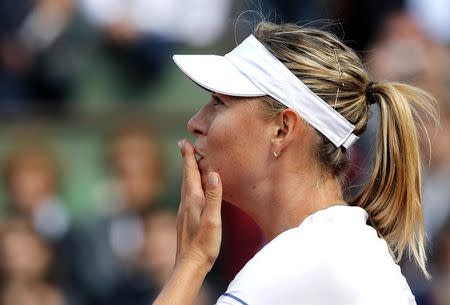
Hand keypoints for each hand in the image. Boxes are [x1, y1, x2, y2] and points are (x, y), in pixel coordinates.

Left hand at [176, 139, 222, 272]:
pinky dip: (190, 184)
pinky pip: (187, 195)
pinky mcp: (186, 219)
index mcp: (193, 200)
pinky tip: (193, 189)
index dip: (188, 157)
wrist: (189, 265)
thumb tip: (214, 174)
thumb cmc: (204, 244)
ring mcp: (184, 211)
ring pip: (185, 185)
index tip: (184, 142)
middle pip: (186, 176)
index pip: (190, 173)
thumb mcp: (212, 220)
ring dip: (187, 171)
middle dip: (186, 159)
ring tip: (189, 162)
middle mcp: (186, 203)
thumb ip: (214, 197)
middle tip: (184, 145)